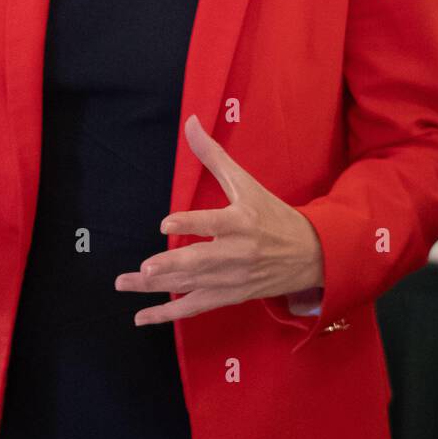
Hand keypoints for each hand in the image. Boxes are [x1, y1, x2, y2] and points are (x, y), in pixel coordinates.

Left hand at [114, 114, 323, 325]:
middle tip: (147, 267)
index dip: (191, 223)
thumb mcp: (247, 183)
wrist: (310, 255)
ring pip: (192, 285)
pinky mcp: (229, 296)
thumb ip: (214, 156)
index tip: (166, 224)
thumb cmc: (273, 215)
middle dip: (172, 266)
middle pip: (202, 262)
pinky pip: (195, 308)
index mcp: (242, 222)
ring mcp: (232, 279)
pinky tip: (141, 316)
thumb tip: (191, 122)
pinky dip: (168, 314)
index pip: (214, 223)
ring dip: (158, 288)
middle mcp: (237, 253)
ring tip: (127, 282)